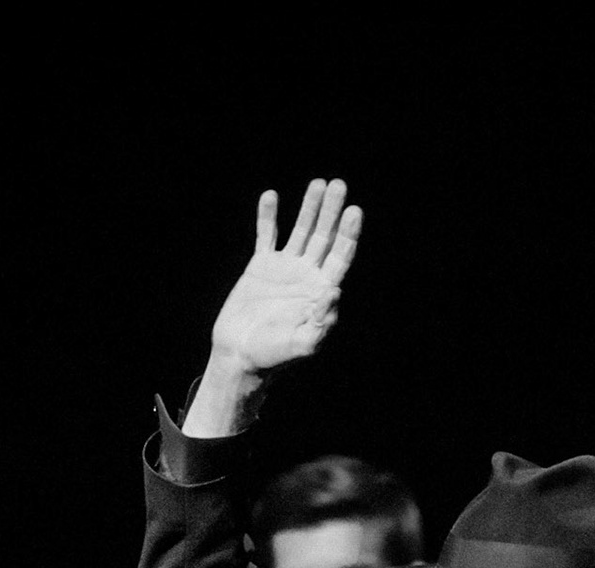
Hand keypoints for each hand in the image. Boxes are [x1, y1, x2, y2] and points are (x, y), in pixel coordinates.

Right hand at [212, 178, 362, 370]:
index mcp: (321, 292)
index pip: (340, 257)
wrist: (240, 355)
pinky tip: (271, 196)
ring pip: (301, 230)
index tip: (354, 210)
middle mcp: (307, 276)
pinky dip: (268, 217)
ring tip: (318, 183)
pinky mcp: (261, 266)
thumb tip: (334, 291)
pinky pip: (266, 235)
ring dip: (309, 207)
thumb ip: (321, 323)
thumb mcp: (302, 345)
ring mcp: (285, 269)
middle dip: (332, 212)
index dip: (348, 234)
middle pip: (324, 237)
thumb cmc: (274, 356)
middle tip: (338, 185)